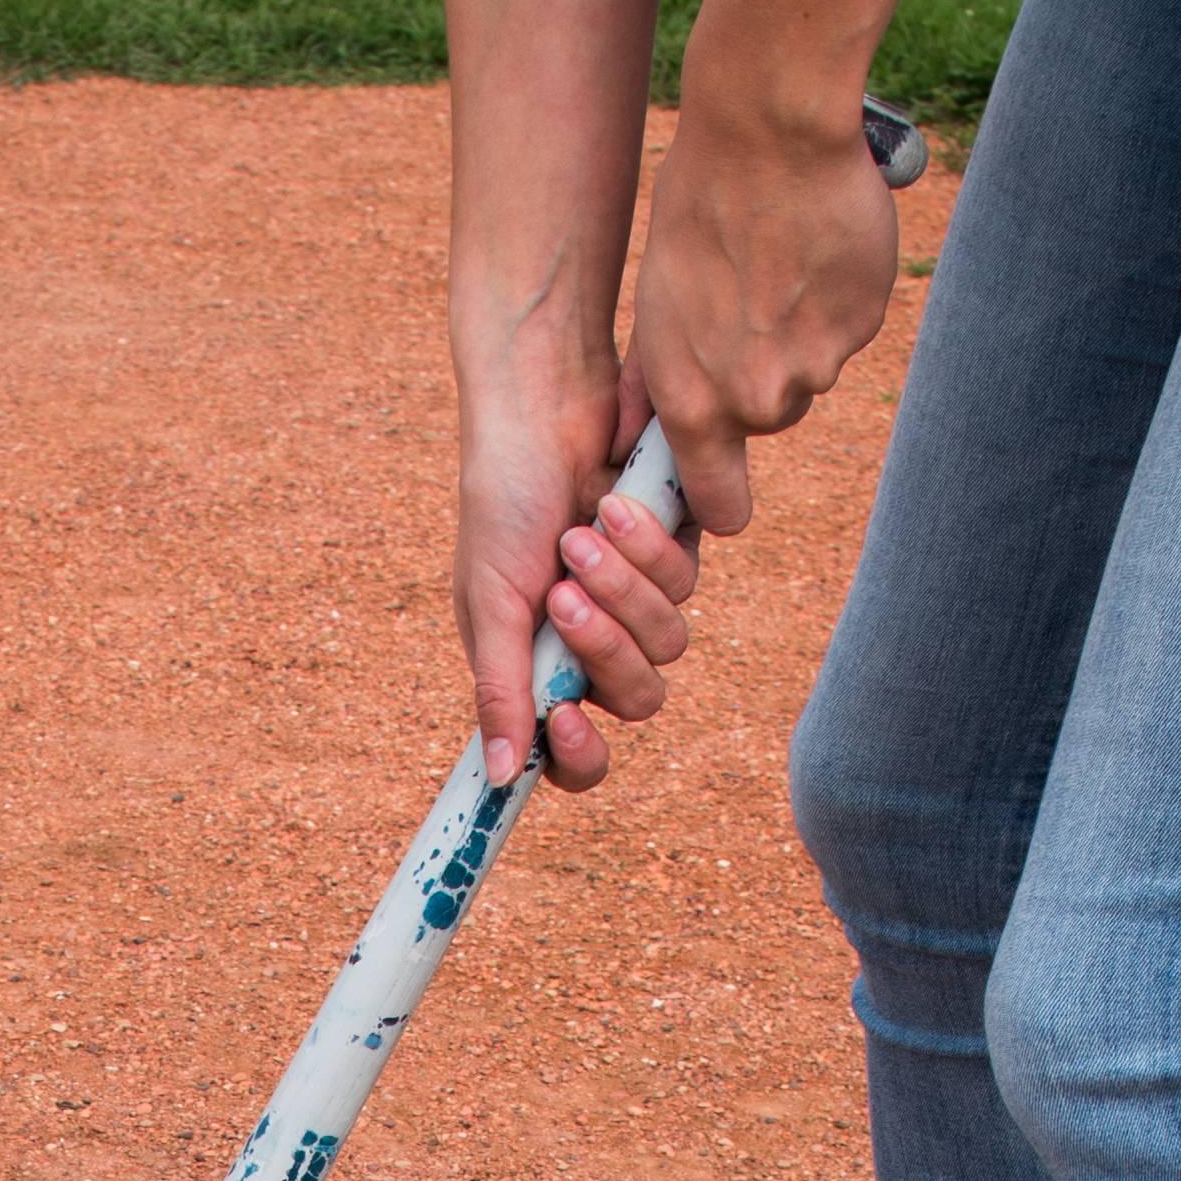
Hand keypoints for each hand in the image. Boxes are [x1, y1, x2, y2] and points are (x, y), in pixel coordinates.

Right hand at [454, 375, 701, 794]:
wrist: (542, 403)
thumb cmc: (502, 499)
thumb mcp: (491, 600)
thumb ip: (500, 690)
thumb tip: (502, 777)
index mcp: (539, 667)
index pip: (575, 753)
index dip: (580, 756)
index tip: (565, 720)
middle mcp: (593, 643)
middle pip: (637, 698)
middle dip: (605, 646)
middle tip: (564, 592)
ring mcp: (638, 599)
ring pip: (670, 640)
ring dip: (626, 586)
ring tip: (584, 527)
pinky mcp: (674, 550)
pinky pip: (688, 579)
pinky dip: (649, 541)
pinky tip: (613, 498)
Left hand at [633, 74, 902, 537]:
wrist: (768, 133)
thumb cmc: (697, 208)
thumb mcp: (654, 302)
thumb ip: (654, 381)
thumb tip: (637, 440)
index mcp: (696, 403)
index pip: (719, 506)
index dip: (720, 500)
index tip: (721, 486)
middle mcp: (759, 398)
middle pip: (771, 417)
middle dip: (762, 371)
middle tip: (746, 298)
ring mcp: (818, 363)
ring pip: (813, 367)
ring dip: (801, 328)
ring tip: (778, 260)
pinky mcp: (863, 323)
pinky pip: (850, 326)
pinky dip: (838, 295)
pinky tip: (814, 246)